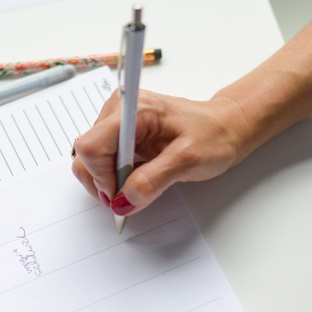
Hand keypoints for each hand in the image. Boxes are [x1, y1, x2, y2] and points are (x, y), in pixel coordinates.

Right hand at [71, 91, 250, 216]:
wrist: (226, 127)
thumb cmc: (214, 136)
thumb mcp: (188, 161)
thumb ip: (152, 182)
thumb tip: (122, 202)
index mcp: (134, 109)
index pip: (92, 145)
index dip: (101, 177)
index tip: (120, 195)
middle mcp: (119, 110)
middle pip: (86, 154)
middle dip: (102, 182)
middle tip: (127, 197)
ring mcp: (117, 121)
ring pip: (90, 159)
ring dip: (108, 181)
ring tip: (136, 184)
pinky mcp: (120, 133)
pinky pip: (102, 160)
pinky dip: (113, 176)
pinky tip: (134, 177)